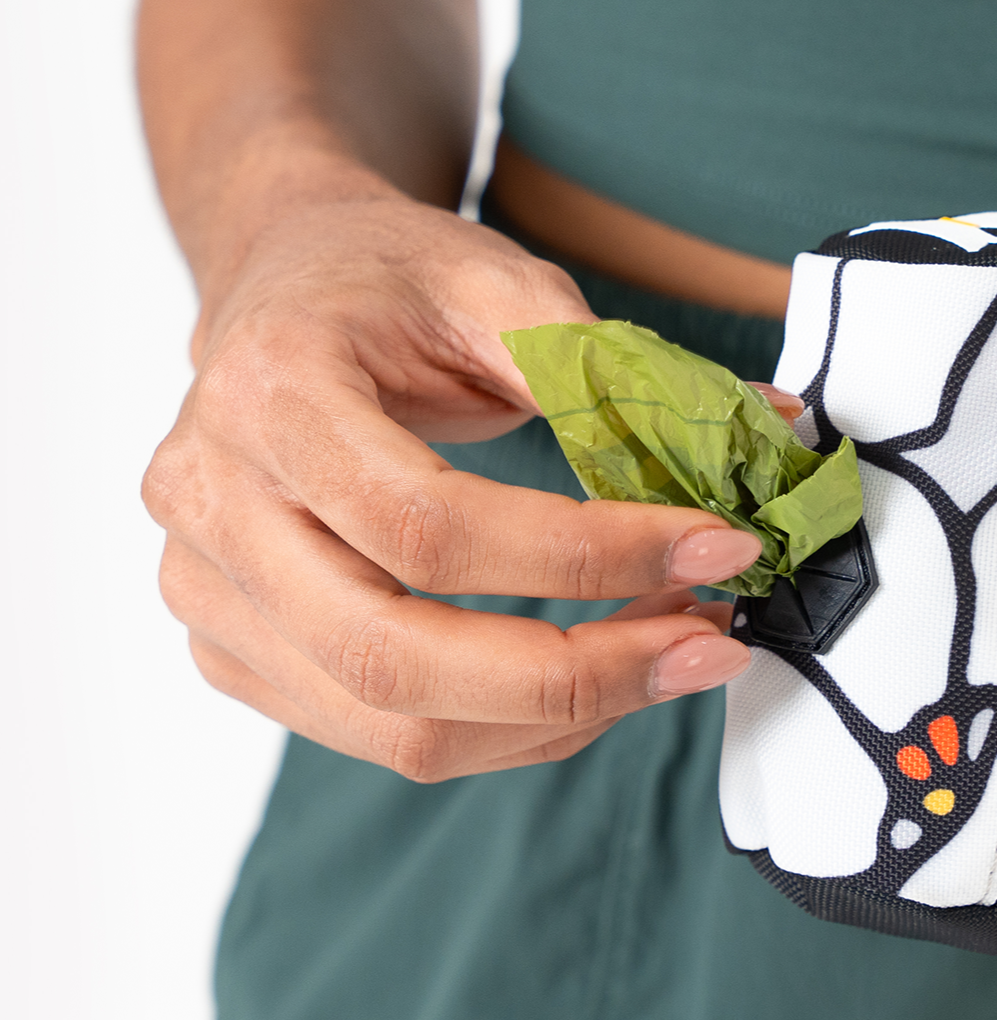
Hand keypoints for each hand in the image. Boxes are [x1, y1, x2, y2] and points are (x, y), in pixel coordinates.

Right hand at [145, 191, 783, 779]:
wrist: (281, 284)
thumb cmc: (390, 282)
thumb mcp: (500, 286)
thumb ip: (616, 373)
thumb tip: (767, 434)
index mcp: (267, 394)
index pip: (433, 524)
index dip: (590, 556)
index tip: (718, 547)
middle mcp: (211, 506)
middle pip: (395, 657)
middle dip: (582, 675)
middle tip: (711, 646)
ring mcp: (207, 593)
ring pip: (395, 728)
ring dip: (563, 717)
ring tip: (672, 654)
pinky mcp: (234, 650)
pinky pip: (388, 737)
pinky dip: (515, 728)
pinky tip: (598, 672)